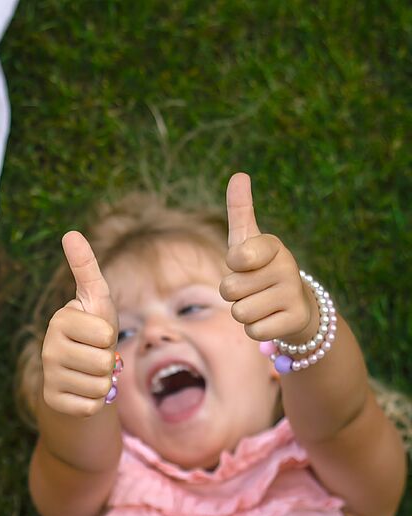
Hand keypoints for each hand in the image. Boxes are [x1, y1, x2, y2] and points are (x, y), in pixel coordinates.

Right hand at [41, 231, 118, 416]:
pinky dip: (94, 402)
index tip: (97, 334)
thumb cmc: (93, 334)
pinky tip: (82, 392)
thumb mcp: (96, 301)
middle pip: (103, 361)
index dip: (109, 337)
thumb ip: (86, 268)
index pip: (104, 333)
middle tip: (95, 358)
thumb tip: (70, 232)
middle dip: (109, 363)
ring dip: (103, 383)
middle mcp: (48, 347)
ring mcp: (49, 376)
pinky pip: (91, 405)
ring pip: (99, 385)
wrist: (78, 376)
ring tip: (90, 374)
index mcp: (60, 319)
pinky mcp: (53, 402)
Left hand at [218, 173, 317, 342]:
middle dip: (234, 294)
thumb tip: (239, 174)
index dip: (234, 266)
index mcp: (272, 245)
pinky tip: (272, 319)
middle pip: (229, 290)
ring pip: (240, 312)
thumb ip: (240, 210)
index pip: (236, 256)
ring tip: (262, 303)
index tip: (247, 263)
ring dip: (244, 312)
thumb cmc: (260, 269)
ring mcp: (293, 294)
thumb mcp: (247, 241)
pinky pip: (254, 331)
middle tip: (253, 288)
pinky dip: (256, 329)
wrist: (296, 305)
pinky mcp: (295, 320)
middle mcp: (287, 266)